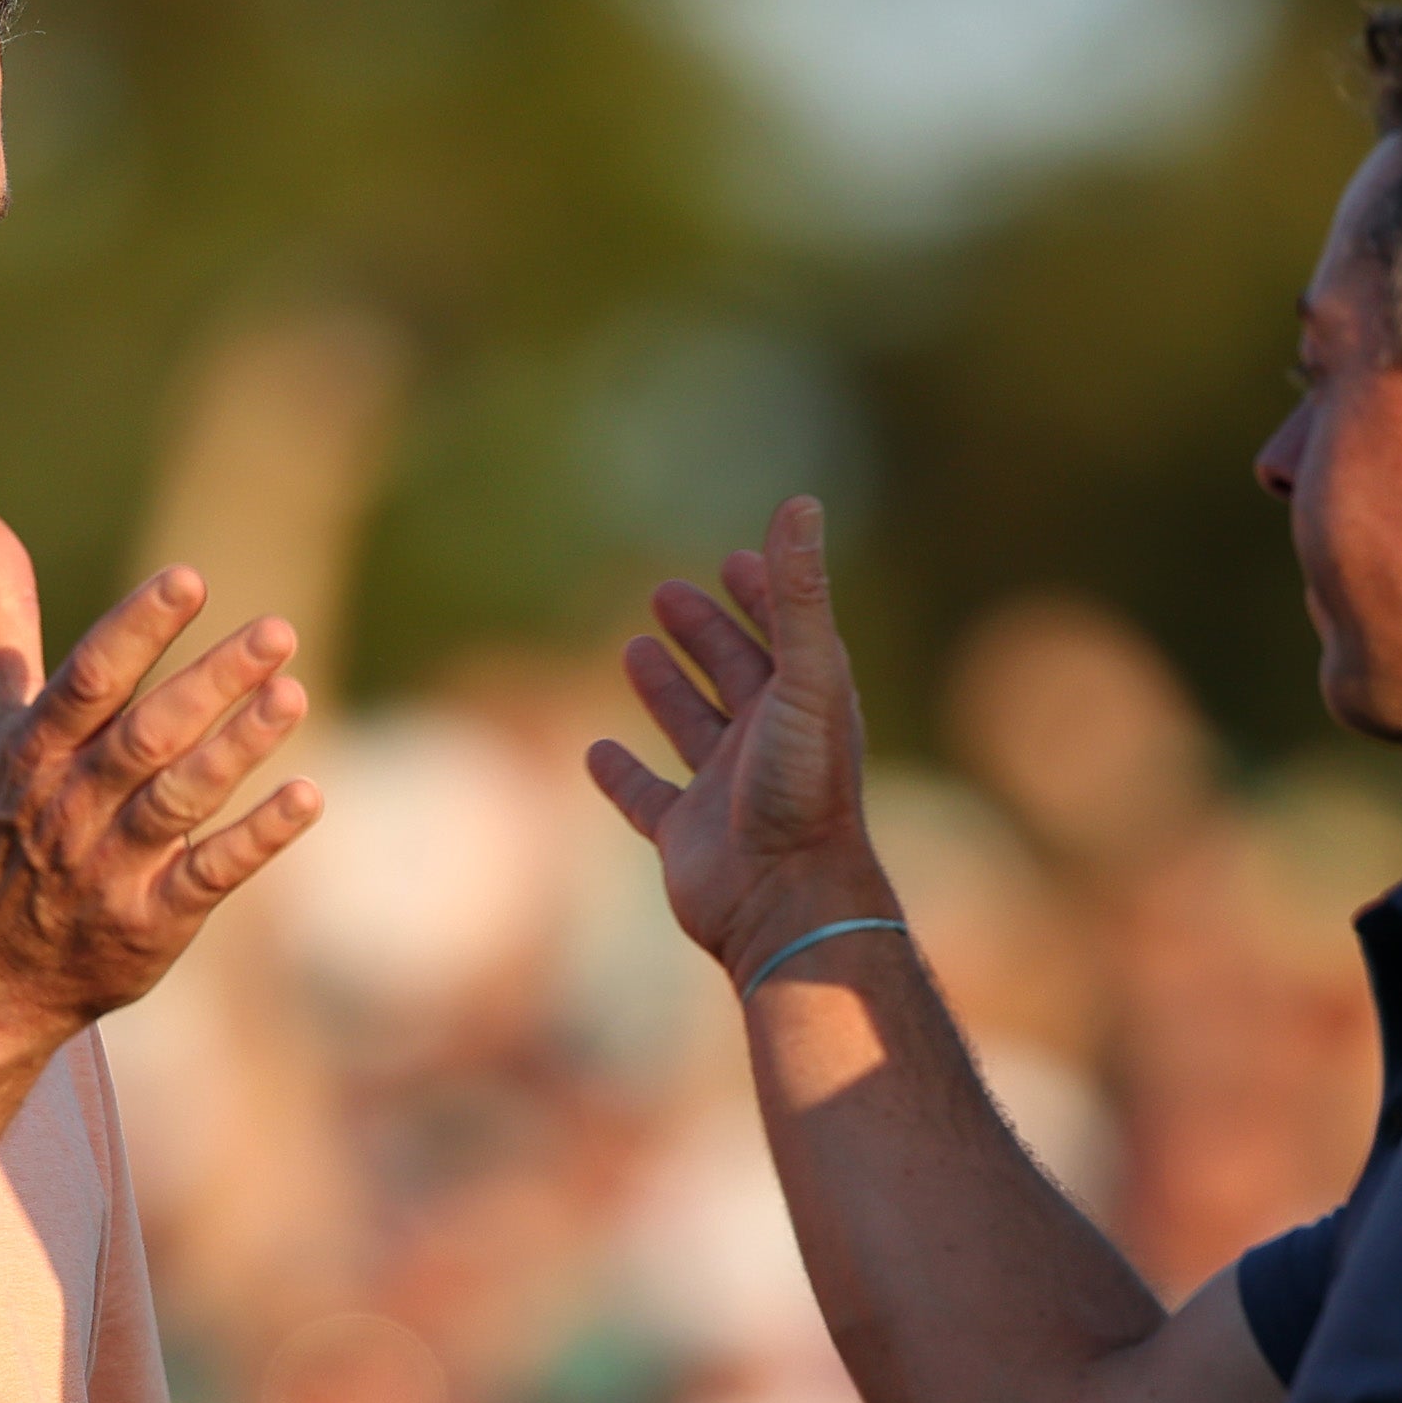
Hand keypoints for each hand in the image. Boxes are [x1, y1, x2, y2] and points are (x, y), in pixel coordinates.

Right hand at [0, 507, 322, 1060]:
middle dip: (211, 683)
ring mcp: (108, 867)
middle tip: (278, 629)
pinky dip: (257, 838)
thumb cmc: (0, 822)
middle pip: (145, 736)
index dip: (137, 629)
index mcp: (33, 749)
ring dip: (238, 748)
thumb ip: (1, 618)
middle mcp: (68, 804)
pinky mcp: (150, 922)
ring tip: (295, 693)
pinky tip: (309, 795)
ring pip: (179, 800)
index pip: (88, 680)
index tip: (188, 580)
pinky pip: (210, 875)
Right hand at [587, 496, 895, 983]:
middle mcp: (769, 745)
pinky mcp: (685, 837)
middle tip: (667, 593)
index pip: (786, 634)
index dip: (764, 595)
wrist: (785, 903)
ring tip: (634, 649)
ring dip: (667, 690)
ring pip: (692, 728)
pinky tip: (595, 751)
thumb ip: (799, 593)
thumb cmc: (802, 790)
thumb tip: (802, 499)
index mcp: (806, 704)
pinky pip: (647, 799)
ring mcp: (725, 792)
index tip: (738, 560)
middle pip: (735, 674)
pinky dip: (622, 775)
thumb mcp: (804, 677)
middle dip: (705, 633)